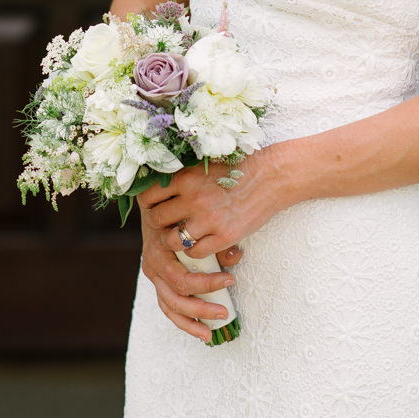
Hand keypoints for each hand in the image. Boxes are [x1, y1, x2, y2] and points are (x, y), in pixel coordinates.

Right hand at [137, 189, 237, 342]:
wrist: (158, 200)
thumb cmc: (181, 208)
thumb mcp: (196, 217)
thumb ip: (214, 237)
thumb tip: (237, 254)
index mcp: (160, 248)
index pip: (181, 277)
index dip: (206, 283)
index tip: (231, 279)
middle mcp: (153, 263)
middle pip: (175, 295)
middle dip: (200, 307)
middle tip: (224, 311)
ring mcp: (153, 274)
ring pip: (169, 306)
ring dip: (190, 321)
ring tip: (210, 334)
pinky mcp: (157, 281)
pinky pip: (168, 307)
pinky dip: (184, 322)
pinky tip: (202, 332)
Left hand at [140, 152, 277, 259]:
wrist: (270, 177)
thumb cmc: (237, 168)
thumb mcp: (204, 165)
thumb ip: (182, 175)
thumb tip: (155, 182)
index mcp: (186, 177)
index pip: (148, 195)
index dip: (148, 204)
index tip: (154, 206)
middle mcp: (194, 198)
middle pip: (157, 219)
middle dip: (159, 223)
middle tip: (167, 223)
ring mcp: (208, 219)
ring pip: (172, 240)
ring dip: (173, 241)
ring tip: (180, 235)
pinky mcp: (224, 236)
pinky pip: (195, 252)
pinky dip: (194, 251)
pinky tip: (200, 242)